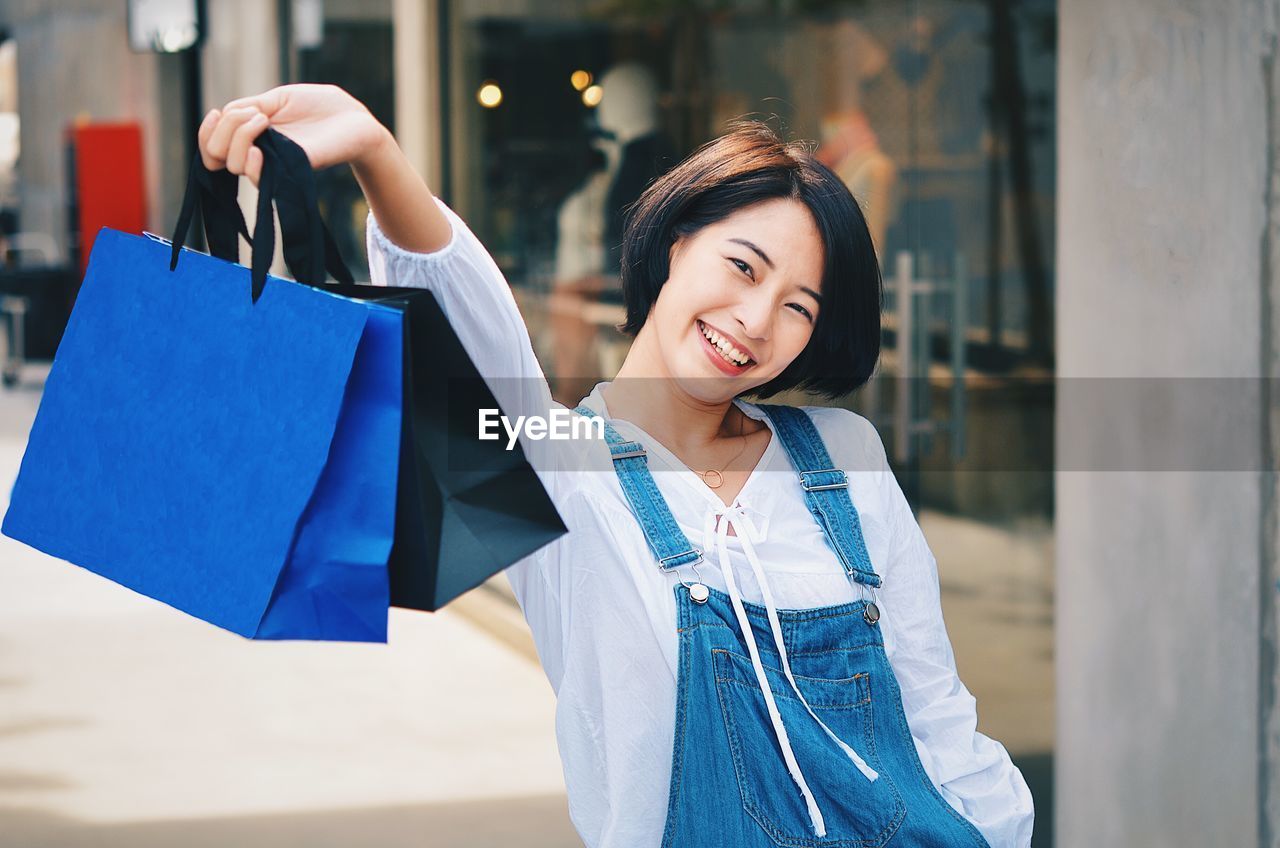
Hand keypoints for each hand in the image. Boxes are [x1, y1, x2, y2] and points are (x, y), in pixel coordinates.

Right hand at [198, 83, 389, 187]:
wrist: (353, 119)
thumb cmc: (319, 106)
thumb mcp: (277, 98)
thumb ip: (248, 107)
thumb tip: (224, 116)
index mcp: (252, 134)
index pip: (212, 145)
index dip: (206, 133)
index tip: (216, 113)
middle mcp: (258, 152)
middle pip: (215, 154)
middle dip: (223, 129)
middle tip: (255, 115)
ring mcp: (273, 164)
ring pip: (231, 163)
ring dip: (239, 135)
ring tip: (264, 121)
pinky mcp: (289, 172)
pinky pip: (256, 178)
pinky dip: (249, 161)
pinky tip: (260, 148)